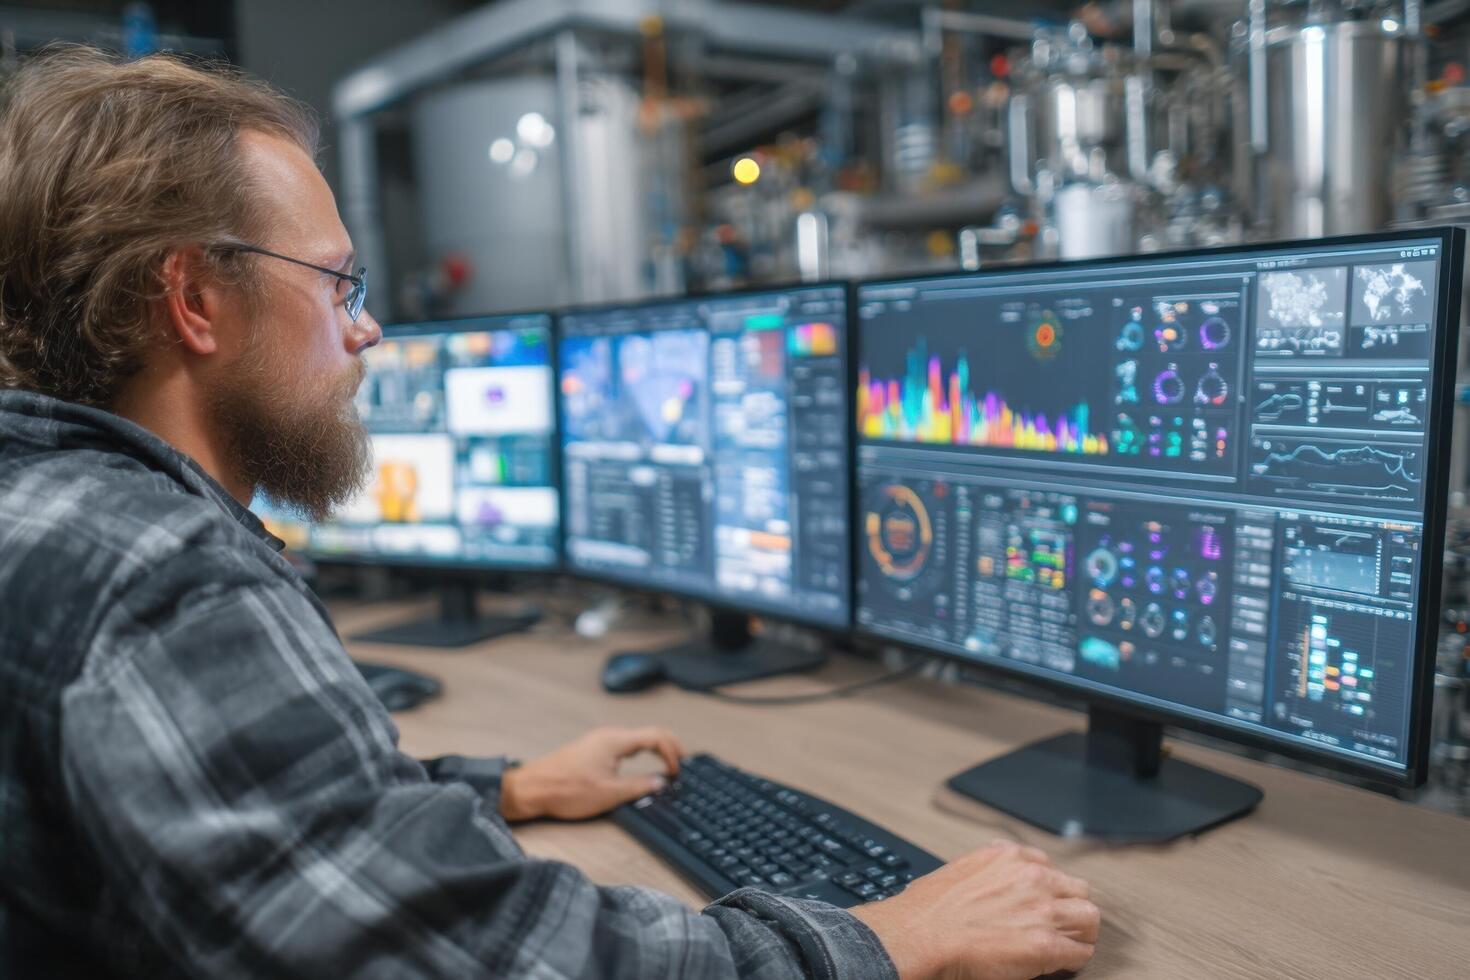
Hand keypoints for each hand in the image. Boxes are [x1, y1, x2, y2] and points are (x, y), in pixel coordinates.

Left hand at [499, 726, 683, 821]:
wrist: (531, 789)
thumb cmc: (565, 790)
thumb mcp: (609, 794)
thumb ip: (639, 787)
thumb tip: (660, 783)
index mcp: (615, 741)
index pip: (656, 736)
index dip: (673, 752)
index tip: (677, 771)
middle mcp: (608, 735)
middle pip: (648, 733)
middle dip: (669, 747)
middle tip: (681, 764)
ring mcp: (598, 741)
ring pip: (636, 738)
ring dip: (654, 749)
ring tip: (666, 764)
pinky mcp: (590, 750)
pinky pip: (623, 745)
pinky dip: (639, 752)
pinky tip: (639, 764)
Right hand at [851, 841, 1098, 979]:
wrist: (921, 936)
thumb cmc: (930, 909)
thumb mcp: (964, 868)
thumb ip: (992, 868)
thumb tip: (999, 880)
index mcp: (1012, 856)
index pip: (1053, 869)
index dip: (1050, 892)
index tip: (1044, 904)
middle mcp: (1033, 878)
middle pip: (1079, 890)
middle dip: (1071, 909)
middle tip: (1062, 926)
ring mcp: (1043, 910)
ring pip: (1089, 918)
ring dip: (1080, 933)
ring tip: (1068, 945)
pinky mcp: (1046, 944)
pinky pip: (1080, 953)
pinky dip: (1073, 960)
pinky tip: (1059, 963)